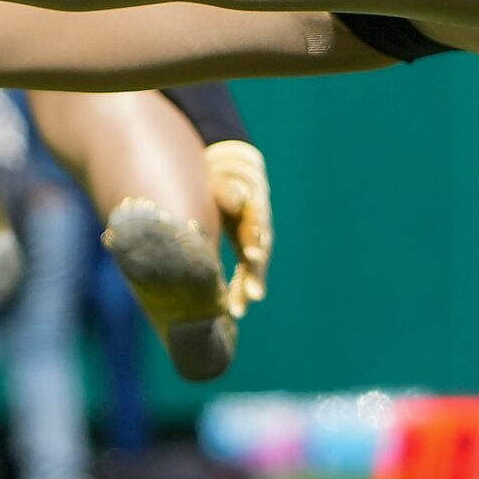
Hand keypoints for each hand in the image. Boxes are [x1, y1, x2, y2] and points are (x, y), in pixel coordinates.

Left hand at [204, 140, 271, 315]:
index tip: (252, 256)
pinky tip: (236, 308)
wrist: (229, 170)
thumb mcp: (222, 177)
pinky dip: (240, 288)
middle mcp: (256, 224)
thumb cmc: (220, 174)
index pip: (254, 223)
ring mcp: (253, 237)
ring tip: (239, 308)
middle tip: (252, 295)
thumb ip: (229, 189)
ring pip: (253, 264)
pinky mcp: (246, 246)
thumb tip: (239, 202)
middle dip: (255, 272)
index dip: (253, 239)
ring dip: (247, 285)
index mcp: (249, 204)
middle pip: (258, 250)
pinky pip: (245, 270)